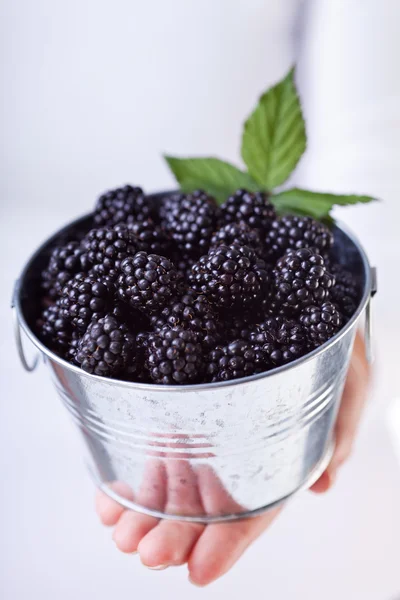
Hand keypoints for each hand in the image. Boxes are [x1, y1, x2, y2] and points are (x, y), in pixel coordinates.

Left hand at [95, 331, 369, 585]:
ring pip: (170, 474)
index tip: (197, 571)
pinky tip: (108, 494)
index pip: (256, 502)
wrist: (284, 286)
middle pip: (204, 497)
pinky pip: (148, 437)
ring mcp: (202, 417)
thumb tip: (321, 485)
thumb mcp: (348, 375)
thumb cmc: (323, 333)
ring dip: (143, 508)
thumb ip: (338, 426)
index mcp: (274, 445)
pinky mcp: (174, 393)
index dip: (230, 540)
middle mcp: (234, 438)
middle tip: (141, 550)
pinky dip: (127, 470)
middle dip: (172, 530)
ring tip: (118, 529)